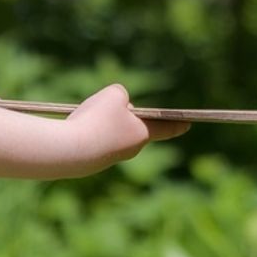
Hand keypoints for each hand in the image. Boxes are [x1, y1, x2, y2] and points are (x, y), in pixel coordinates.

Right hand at [63, 84, 188, 174]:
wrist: (68, 150)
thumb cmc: (97, 120)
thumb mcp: (113, 94)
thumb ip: (120, 96)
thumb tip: (116, 106)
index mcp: (143, 134)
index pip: (166, 127)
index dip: (177, 123)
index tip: (188, 123)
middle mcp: (130, 149)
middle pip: (132, 124)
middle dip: (122, 113)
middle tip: (107, 106)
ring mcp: (110, 157)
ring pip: (110, 130)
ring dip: (102, 121)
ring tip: (87, 116)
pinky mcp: (92, 162)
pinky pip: (93, 138)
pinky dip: (87, 130)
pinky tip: (77, 128)